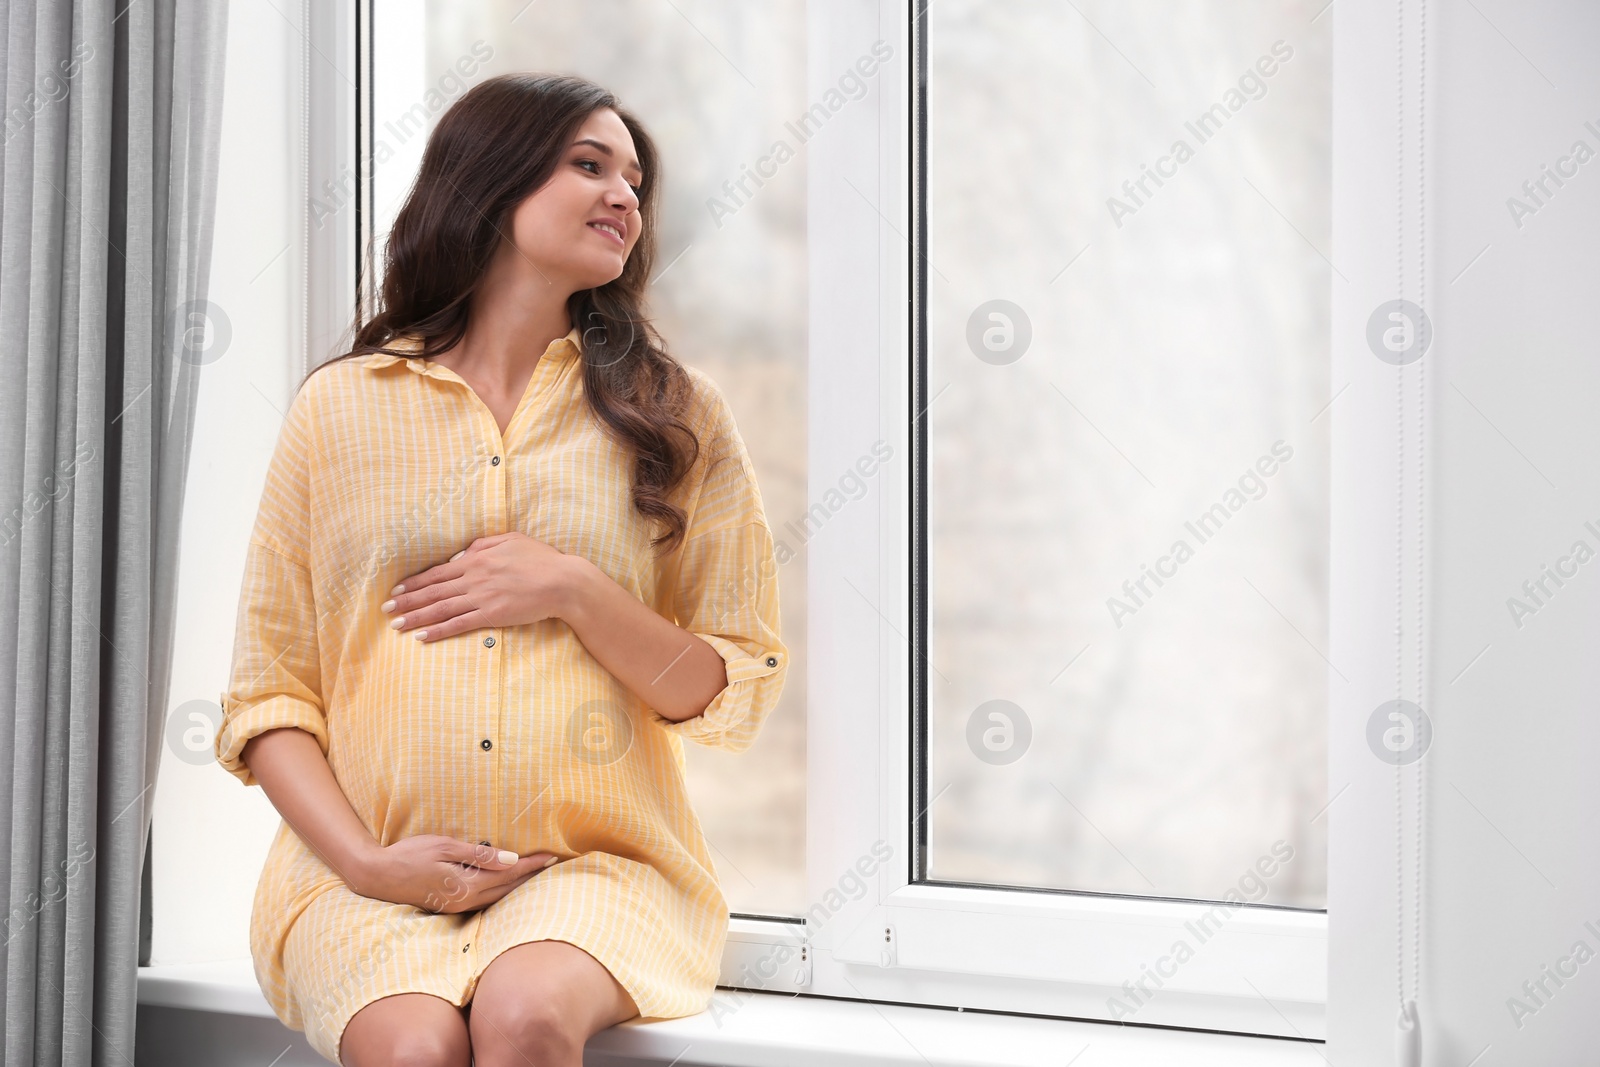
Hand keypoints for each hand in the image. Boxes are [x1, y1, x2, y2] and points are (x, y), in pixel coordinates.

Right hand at [351, 835, 561, 912]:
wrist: (375, 876)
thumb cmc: (408, 855)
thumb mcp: (444, 847)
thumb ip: (478, 855)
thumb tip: (511, 859)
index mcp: (465, 885)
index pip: (507, 875)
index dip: (530, 865)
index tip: (551, 857)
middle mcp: (464, 901)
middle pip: (506, 890)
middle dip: (530, 877)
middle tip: (551, 865)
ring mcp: (456, 907)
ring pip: (496, 899)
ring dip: (517, 887)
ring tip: (535, 875)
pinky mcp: (448, 907)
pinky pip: (483, 901)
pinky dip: (499, 893)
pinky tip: (506, 886)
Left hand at [382, 532, 581, 642]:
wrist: (562, 581)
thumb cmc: (541, 559)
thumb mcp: (511, 540)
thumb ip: (484, 544)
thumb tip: (463, 552)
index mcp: (476, 559)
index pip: (437, 572)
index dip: (414, 582)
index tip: (396, 590)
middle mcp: (473, 578)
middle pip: (432, 591)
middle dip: (406, 601)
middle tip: (385, 609)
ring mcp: (481, 597)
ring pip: (440, 608)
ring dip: (415, 617)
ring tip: (395, 625)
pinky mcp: (491, 615)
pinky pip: (458, 624)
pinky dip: (438, 631)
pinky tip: (421, 637)